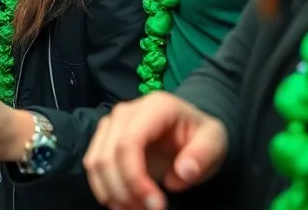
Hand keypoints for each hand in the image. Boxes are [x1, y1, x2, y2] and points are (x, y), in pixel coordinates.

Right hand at [83, 92, 227, 209]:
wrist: (186, 127)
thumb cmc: (198, 134)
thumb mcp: (214, 141)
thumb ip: (202, 155)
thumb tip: (183, 172)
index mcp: (154, 107)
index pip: (129, 142)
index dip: (135, 177)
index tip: (156, 205)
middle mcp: (125, 111)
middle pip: (108, 156)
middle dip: (125, 191)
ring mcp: (111, 123)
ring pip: (96, 162)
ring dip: (113, 193)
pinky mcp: (103, 137)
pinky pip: (93, 165)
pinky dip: (104, 189)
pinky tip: (123, 203)